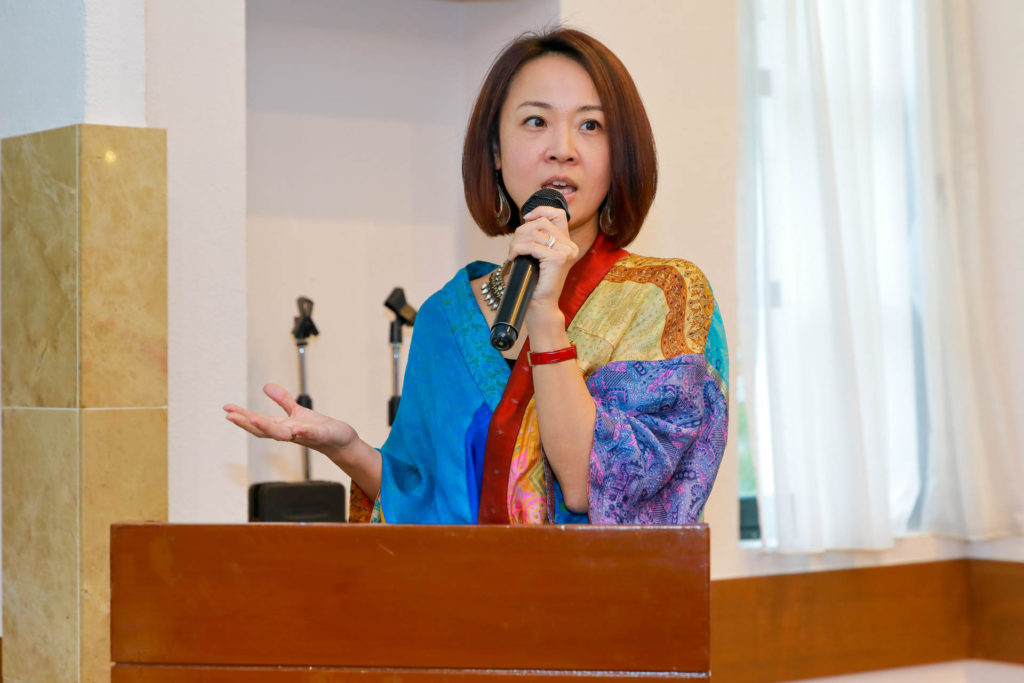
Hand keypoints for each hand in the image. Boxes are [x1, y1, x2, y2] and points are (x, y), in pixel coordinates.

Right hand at [223, 384, 357, 456]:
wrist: (339, 440)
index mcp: (282, 426)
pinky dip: (303, 432)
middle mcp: (289, 433)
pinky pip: (310, 434)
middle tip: (230, 416)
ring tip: (253, 419)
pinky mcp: (320, 436)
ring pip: (282, 434)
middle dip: (246, 423)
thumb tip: (266, 387)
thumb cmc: (318, 428)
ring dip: (268, 428)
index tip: (226, 409)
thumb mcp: (297, 411)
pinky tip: (296, 428)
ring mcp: (304, 436)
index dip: (242, 416)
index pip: (258, 422)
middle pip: (264, 430)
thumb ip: (282, 400)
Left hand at [507, 205, 578, 312]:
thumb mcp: (538, 256)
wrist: (540, 305)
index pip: (558, 214)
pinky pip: (532, 246)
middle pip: (542, 222)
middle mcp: (571, 247)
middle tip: (514, 246)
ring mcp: (566, 252)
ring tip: (512, 253)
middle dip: (522, 231)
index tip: (526, 218)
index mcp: (568, 244)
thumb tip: (527, 220)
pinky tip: (513, 258)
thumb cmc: (536, 282)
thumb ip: (538, 238)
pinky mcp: (558, 259)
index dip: (541, 210)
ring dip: (517, 241)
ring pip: (535, 232)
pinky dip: (518, 249)